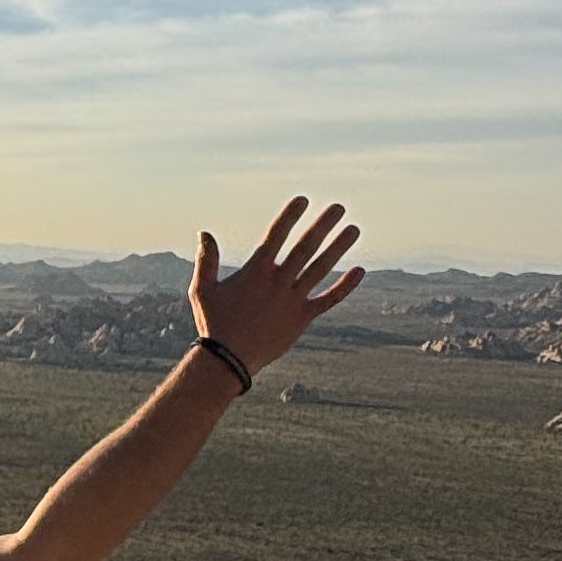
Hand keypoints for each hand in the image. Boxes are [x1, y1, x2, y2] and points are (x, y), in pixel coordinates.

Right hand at [192, 197, 364, 381]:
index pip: (276, 235)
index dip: (290, 216)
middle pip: (305, 247)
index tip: (304, 200)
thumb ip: (207, 260)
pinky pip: (328, 299)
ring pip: (321, 268)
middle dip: (323, 225)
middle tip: (339, 207)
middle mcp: (278, 281)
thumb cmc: (214, 323)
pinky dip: (344, 286)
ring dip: (338, 247)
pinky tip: (359, 271)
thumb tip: (204, 233)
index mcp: (256, 271)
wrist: (228, 360)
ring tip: (353, 229)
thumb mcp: (202, 289)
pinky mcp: (302, 318)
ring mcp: (293, 300)